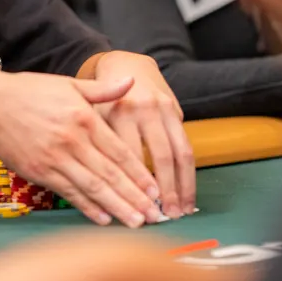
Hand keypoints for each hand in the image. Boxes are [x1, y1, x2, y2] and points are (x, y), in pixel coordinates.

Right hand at [0, 72, 163, 226]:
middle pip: (110, 174)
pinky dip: (87, 207)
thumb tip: (131, 80)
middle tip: (154, 215)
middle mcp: (74, 140)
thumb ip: (103, 89)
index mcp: (85, 118)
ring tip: (135, 222)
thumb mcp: (69, 84)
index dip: (139, 173)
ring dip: (116, 207)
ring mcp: (56, 158)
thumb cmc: (31, 92)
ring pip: (92, 187)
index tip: (156, 190)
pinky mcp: (40, 171)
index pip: (120, 151)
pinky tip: (103, 219)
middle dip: (134, 197)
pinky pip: (69, 192)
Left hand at [92, 52, 194, 218]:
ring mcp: (164, 110)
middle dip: (164, 190)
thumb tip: (104, 188)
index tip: (136, 208)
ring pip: (179, 153)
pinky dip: (188, 172)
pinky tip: (187, 191)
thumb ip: (100, 145)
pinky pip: (186, 145)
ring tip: (182, 210)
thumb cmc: (102, 99)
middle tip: (164, 216)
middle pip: (159, 157)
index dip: (134, 184)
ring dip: (183, 185)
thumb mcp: (93, 114)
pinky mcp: (177, 111)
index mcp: (119, 112)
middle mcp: (144, 110)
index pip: (129, 155)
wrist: (127, 64)